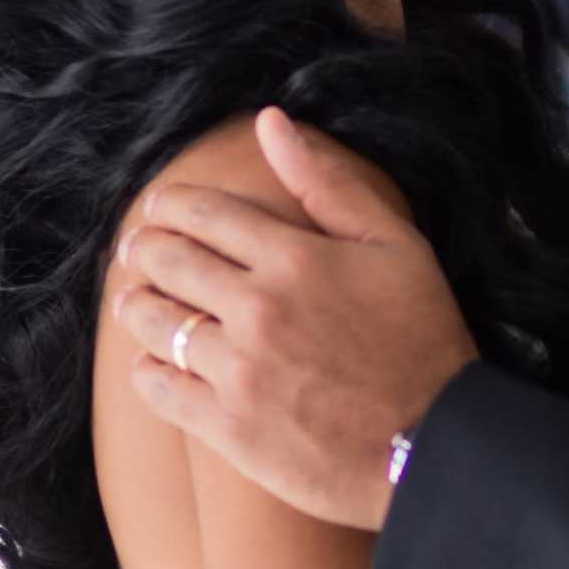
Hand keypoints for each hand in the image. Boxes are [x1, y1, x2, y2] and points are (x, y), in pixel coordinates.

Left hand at [113, 108, 479, 530]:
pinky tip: (152, 364)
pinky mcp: (227, 426)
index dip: (170, 204)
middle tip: (138, 251)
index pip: (202, 212)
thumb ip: (328, 183)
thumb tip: (270, 122)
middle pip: (166, 260)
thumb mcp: (396, 246)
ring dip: (136, 305)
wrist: (433, 446)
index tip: (160, 208)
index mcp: (294, 257)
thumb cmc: (423, 340)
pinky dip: (147, 370)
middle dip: (142, 248)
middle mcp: (256, 307)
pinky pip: (159, 388)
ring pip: (153, 322)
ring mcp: (237, 369)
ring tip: (136, 302)